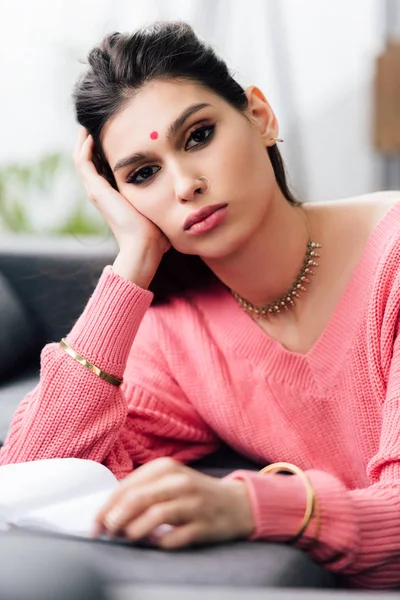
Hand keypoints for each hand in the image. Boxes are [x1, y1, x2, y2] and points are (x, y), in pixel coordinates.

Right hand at [73, 127, 170, 259]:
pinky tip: (91, 134)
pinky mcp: (96, 190)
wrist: (144, 246)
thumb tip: (183, 192)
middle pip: (89, 161)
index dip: (105, 151)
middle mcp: (101, 192)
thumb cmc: (155, 234)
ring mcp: (96, 191)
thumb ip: (163, 198)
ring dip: (83, 140)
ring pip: (81, 159)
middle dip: (91, 141)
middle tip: (98, 123)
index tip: (116, 134)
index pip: (102, 168)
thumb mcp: (158, 208)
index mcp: (113, 196)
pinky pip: (82, 162)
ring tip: (89, 123)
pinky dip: (84, 147)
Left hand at [93, 457, 254, 548]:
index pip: (127, 487)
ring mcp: (193, 503)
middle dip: (115, 519)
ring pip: (155, 516)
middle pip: (137, 499)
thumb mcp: (167, 481)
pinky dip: (160, 543)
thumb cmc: (192, 493)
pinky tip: (155, 543)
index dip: (106, 508)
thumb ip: (140, 491)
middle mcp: (179, 481)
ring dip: (134, 531)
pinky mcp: (204, 524)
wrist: (235, 503)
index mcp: (165, 467)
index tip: (95, 526)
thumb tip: (107, 513)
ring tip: (128, 538)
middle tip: (107, 533)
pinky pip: (175, 537)